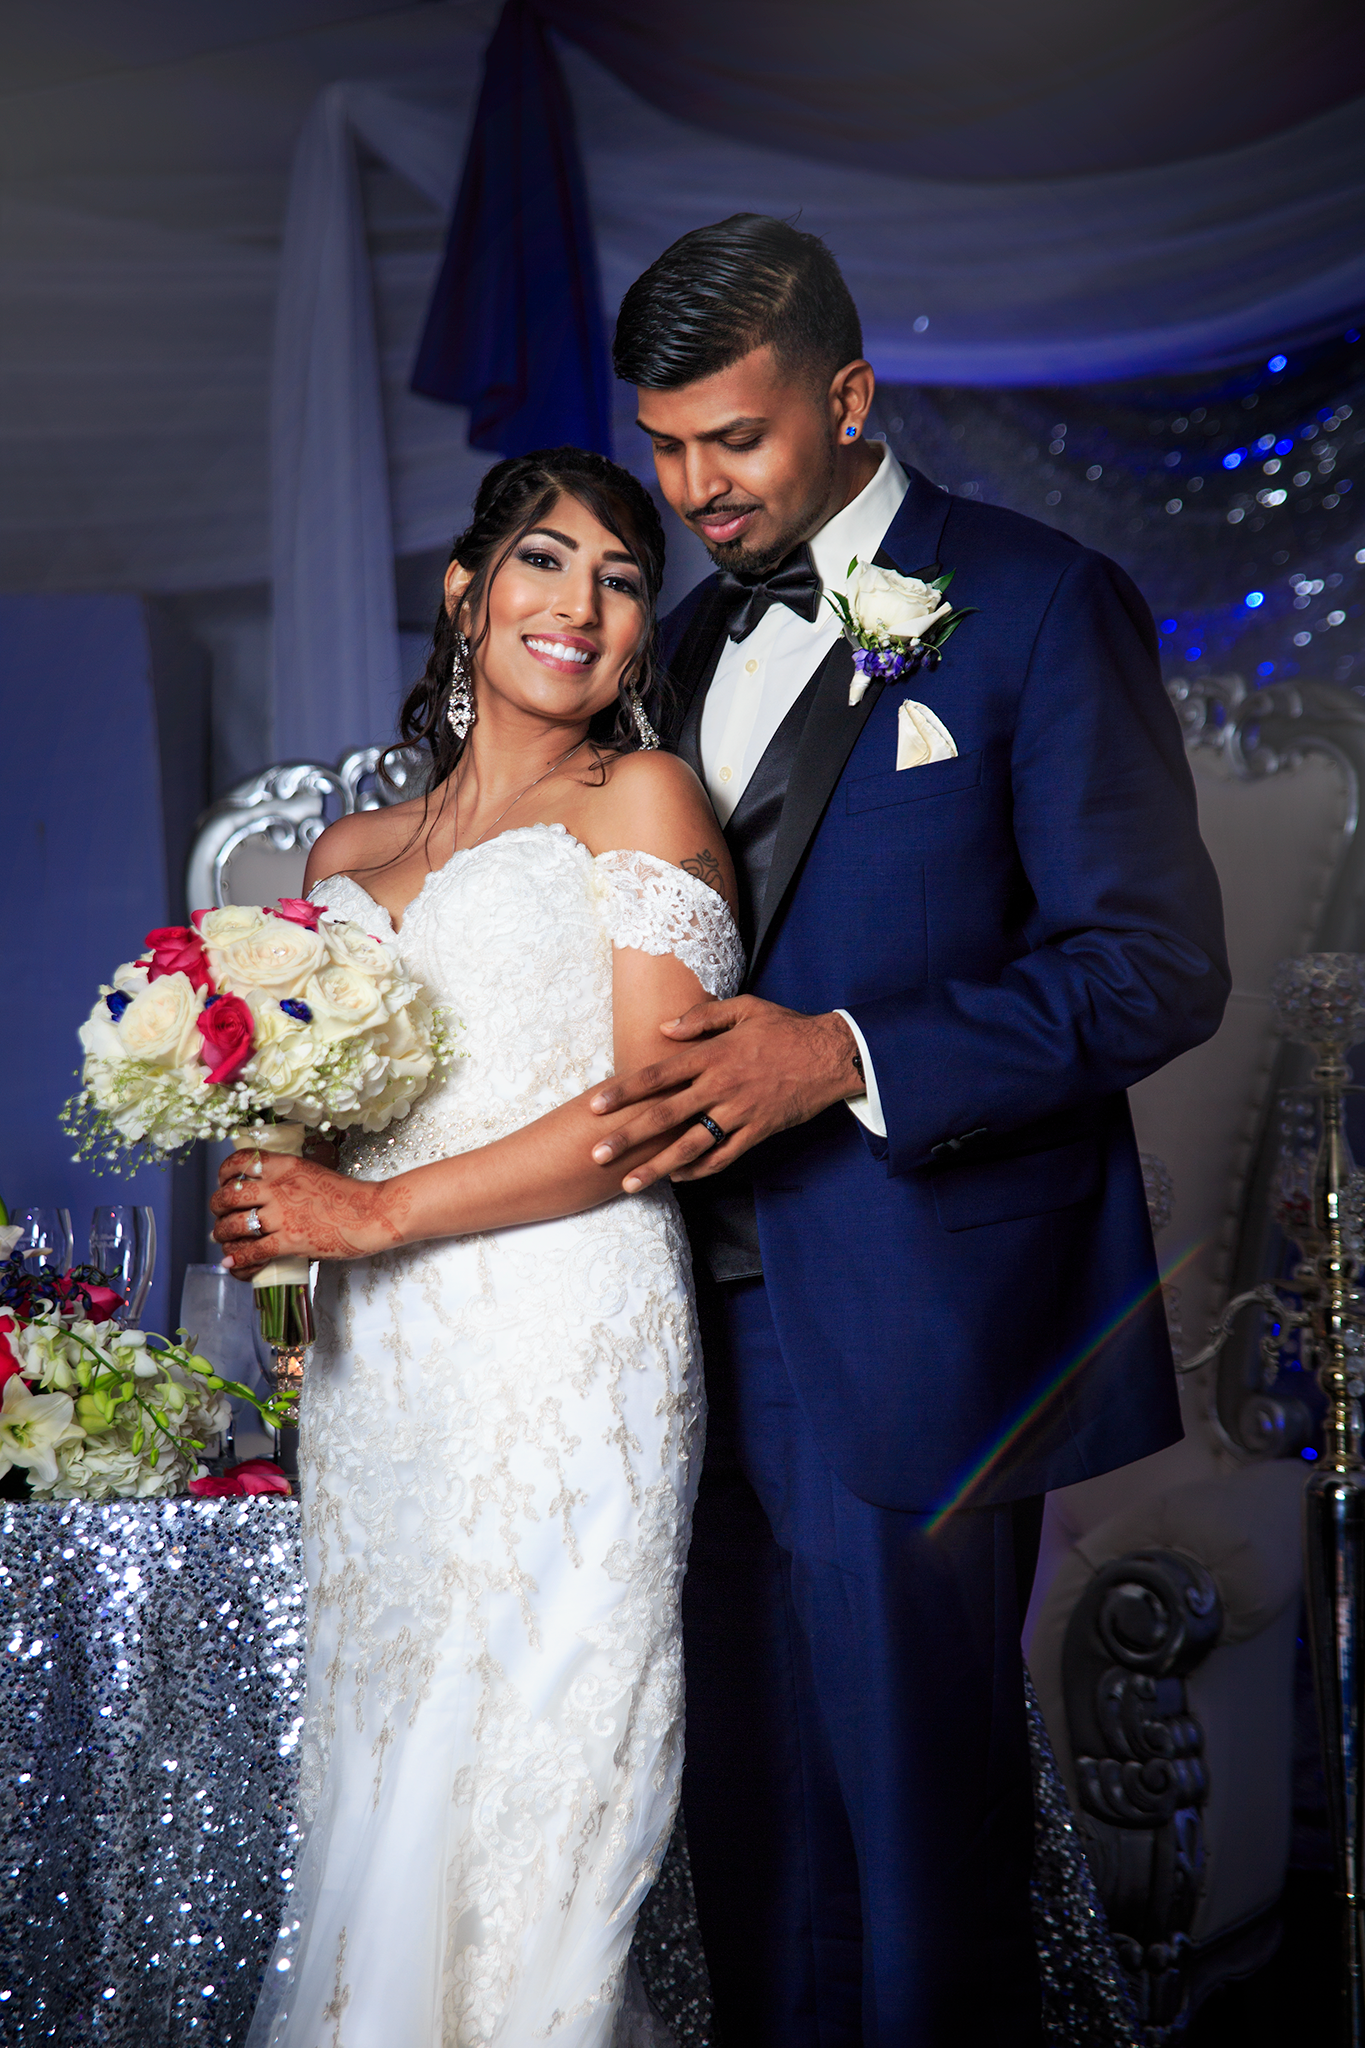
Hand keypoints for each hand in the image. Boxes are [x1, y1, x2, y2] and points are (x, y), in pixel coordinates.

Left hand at [209, 1150, 405, 1278]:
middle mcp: (279, 1186)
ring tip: (224, 1240)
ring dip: (223, 1235)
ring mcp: (284, 1214)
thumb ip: (286, 1178)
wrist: (372, 1214)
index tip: (223, 1183)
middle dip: (217, 1208)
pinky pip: (253, 1251)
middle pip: (228, 1195)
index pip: (240, 1162)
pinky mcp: (291, 1241)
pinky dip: (238, 1260)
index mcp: (285, 1165)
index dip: (224, 1173)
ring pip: (234, 1225)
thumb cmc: (347, 1196)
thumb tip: (261, 1192)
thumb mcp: (313, 1172)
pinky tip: (232, 1263)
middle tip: (220, 1216)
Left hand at [589, 997, 864, 1192]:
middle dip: (627, 1137)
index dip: (623, 1091)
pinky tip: (677, 1178)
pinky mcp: (758, 1131)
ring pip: (690, 1146)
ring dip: (657, 1166)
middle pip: (664, 1116)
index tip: (594, 1106)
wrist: (832, 1055)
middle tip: (596, 1154)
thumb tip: (664, 1029)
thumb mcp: (744, 1008)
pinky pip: (724, 1156)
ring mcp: (739, 1113)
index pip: (657, 1075)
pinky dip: (699, 1170)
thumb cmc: (785, 1028)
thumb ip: (701, 1018)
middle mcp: (720, 1086)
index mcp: (712, 1055)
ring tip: (629, 1184)